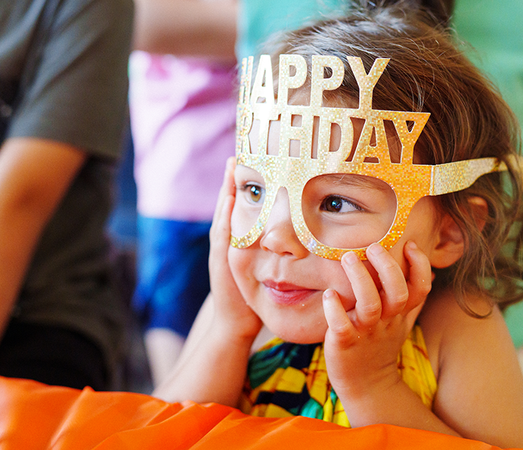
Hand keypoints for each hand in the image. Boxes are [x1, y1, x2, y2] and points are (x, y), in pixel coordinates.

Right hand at [208, 157, 262, 340]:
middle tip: (239, 154)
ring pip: (224, 212)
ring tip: (233, 166)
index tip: (252, 159)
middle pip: (230, 203)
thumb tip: (301, 233)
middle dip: (234, 179)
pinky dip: (226, 214)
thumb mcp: (269, 267)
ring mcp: (222, 248)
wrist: (237, 321)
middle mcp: (227, 239)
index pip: (241, 206)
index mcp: (239, 239)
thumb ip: (280, 250)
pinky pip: (223, 232)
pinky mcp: (221, 259)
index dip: (245, 184)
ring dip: (228, 190)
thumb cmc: (257, 295)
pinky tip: (231, 198)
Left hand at [322, 241, 432, 397]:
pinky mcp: (345, 343)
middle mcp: (387, 321)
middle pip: (397, 293)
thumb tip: (429, 274)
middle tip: (373, 246)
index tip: (410, 244)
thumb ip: (412, 300)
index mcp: (400, 314)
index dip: (420, 266)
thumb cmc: (381, 346)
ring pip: (370, 305)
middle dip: (387, 266)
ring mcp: (366, 332)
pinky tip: (328, 294)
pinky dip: (334, 309)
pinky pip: (341, 326)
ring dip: (359, 279)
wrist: (366, 385)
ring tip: (348, 258)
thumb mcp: (402, 323)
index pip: (420, 288)